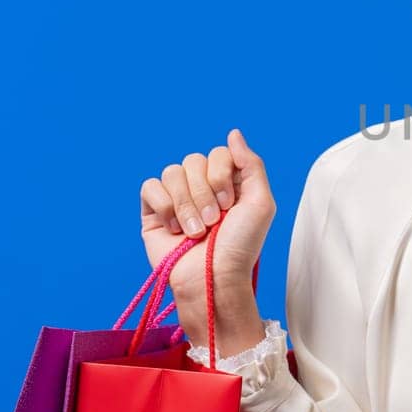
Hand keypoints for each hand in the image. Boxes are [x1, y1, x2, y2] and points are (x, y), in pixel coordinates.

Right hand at [138, 128, 274, 355]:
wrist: (213, 279)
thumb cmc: (240, 247)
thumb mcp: (260, 203)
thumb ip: (251, 164)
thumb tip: (233, 133)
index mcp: (227, 181)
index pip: (218, 153)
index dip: (222, 176)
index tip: (230, 205)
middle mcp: (201, 186)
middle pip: (193, 160)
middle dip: (205, 193)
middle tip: (214, 222)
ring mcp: (176, 198)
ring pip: (172, 172)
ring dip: (187, 205)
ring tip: (196, 231)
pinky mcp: (153, 212)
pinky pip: (150, 187)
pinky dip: (164, 208)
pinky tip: (174, 230)